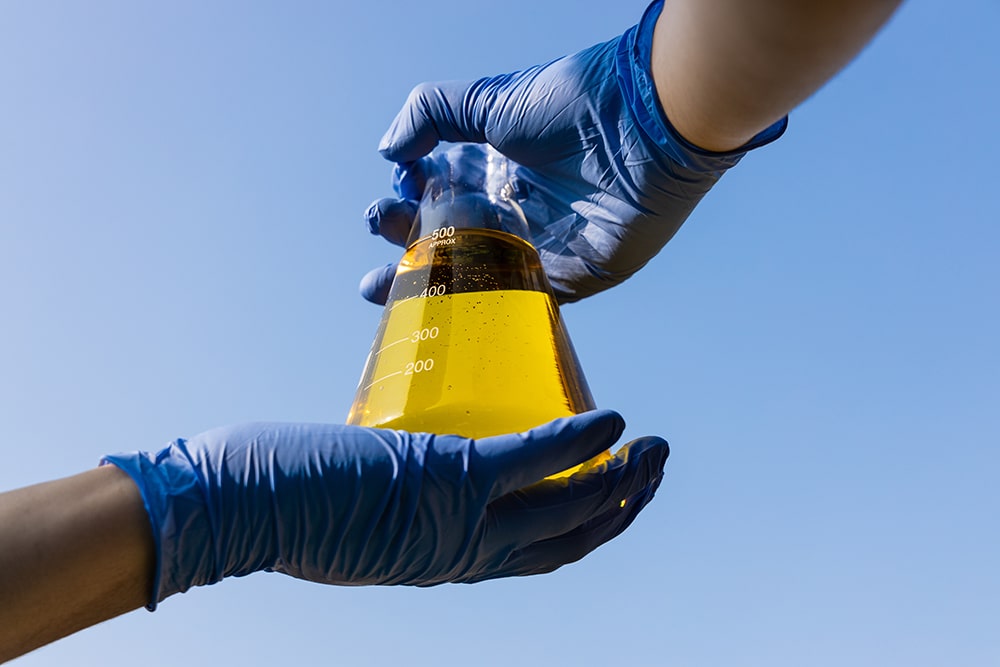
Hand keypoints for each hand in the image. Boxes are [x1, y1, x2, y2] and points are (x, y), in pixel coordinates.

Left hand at [102, 410, 666, 606]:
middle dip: (622, 508)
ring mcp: (461, 518)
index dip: (589, 533)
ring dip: (620, 479)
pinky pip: (532, 460)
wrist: (237, 511)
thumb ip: (399, 502)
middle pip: (569, 539)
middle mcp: (465, 554)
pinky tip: (615, 422)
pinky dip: (577, 441)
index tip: (616, 501)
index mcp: (448, 562)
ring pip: (566, 507)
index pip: (540, 558)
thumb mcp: (359, 518)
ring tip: (654, 449)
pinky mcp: (448, 477)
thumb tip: (412, 463)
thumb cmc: (284, 506)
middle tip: (655, 470)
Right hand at [361, 2, 784, 304]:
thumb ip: (432, 114)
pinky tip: (436, 314)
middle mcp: (511, 207)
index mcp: (494, 166)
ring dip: (424, 284)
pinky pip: (512, 300)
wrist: (645, 131)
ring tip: (379, 290)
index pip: (436, 189)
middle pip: (445, 235)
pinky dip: (473, 309)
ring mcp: (537, 245)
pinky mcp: (564, 278)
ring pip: (470, 274)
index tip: (388, 197)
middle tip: (382, 235)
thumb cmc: (572, 106)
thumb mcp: (489, 99)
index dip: (405, 197)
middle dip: (403, 240)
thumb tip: (388, 149)